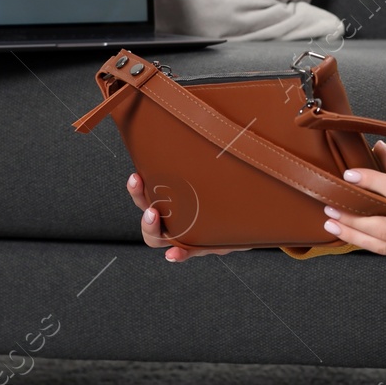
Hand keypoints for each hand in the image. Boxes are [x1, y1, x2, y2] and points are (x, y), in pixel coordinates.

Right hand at [127, 172, 252, 262]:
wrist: (249, 217)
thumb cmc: (229, 194)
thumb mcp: (217, 177)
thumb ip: (210, 162)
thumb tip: (212, 129)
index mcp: (173, 202)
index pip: (147, 196)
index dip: (137, 189)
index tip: (136, 177)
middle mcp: (174, 220)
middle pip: (148, 217)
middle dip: (142, 205)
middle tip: (148, 202)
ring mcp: (184, 235)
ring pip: (158, 238)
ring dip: (151, 229)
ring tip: (153, 216)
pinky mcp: (201, 246)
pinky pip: (186, 252)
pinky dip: (178, 254)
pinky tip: (172, 255)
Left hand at [324, 142, 385, 285]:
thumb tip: (379, 152)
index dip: (373, 182)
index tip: (350, 174)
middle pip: (385, 230)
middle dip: (353, 219)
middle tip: (329, 207)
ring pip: (384, 247)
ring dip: (355, 235)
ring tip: (332, 223)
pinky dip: (371, 242)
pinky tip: (355, 233)